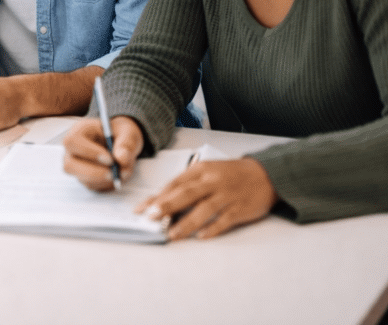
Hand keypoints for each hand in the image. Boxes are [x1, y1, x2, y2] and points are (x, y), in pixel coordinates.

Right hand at [63, 116, 143, 189]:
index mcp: (79, 131)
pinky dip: (107, 184)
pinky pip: (92, 186)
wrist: (119, 142)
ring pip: (82, 178)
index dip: (88, 152)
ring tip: (123, 172)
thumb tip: (121, 159)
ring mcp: (75, 166)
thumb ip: (125, 144)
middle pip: (70, 165)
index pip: (73, 142)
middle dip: (94, 172)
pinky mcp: (83, 178)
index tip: (110, 159)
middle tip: (115, 174)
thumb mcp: (127, 132)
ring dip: (104, 179)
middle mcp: (72, 150)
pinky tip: (118, 175)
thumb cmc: (119, 133)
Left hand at [136, 158, 278, 239]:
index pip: (174, 184)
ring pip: (204, 209)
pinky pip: (224, 220)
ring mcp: (227, 195)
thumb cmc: (230, 174)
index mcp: (201, 170)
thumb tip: (162, 202)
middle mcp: (212, 181)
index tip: (141, 209)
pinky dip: (213, 228)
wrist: (266, 174)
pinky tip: (201, 237)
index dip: (157, 197)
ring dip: (187, 222)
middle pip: (186, 194)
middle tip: (151, 217)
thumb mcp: (207, 172)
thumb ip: (187, 185)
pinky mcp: (240, 208)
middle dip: (167, 206)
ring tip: (171, 234)